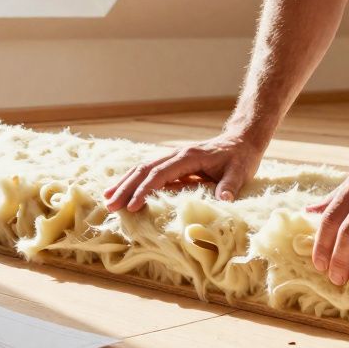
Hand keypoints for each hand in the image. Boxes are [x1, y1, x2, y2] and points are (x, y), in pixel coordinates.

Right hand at [104, 132, 266, 211]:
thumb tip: (224, 200)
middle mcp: (176, 155)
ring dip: (125, 183)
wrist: (241, 141)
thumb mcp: (239, 172)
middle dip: (126, 187)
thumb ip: (230, 185)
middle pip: (144, 169)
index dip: (145, 190)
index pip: (160, 174)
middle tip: (110, 205)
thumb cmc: (240, 158)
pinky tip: (122, 190)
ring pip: (142, 168)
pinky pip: (149, 171)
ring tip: (107, 198)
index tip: (133, 206)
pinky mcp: (173, 164)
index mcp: (189, 157)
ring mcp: (173, 158)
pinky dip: (133, 181)